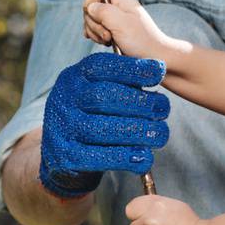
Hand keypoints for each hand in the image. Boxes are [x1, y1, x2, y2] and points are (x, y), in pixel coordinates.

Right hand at [38, 53, 169, 197]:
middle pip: (101, 96)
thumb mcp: (99, 94)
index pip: (101, 66)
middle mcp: (64, 99)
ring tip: (160, 135)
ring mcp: (62, 129)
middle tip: (163, 109)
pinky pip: (96, 157)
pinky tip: (144, 158)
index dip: (131, 68)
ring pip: (99, 129)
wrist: (63, 155)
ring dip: (136, 132)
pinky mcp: (65, 156)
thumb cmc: (92, 118)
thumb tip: (159, 72)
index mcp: (74, 78)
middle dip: (138, 102)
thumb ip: (122, 85)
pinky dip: (123, 158)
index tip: (159, 71)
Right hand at [83, 0, 180, 65]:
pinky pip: (95, 30)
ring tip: (109, 40)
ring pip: (92, 20)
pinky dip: (96, 37)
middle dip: (93, 22)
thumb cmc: (141, 40)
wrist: (154, 57)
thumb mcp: (120, 23)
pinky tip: (104, 43)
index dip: (91, 0)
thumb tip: (90, 6)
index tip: (96, 14)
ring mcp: (114, 20)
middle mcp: (117, 7)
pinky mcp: (111, 32)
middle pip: (92, 6)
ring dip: (95, 32)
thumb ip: (103, 11)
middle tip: (108, 34)